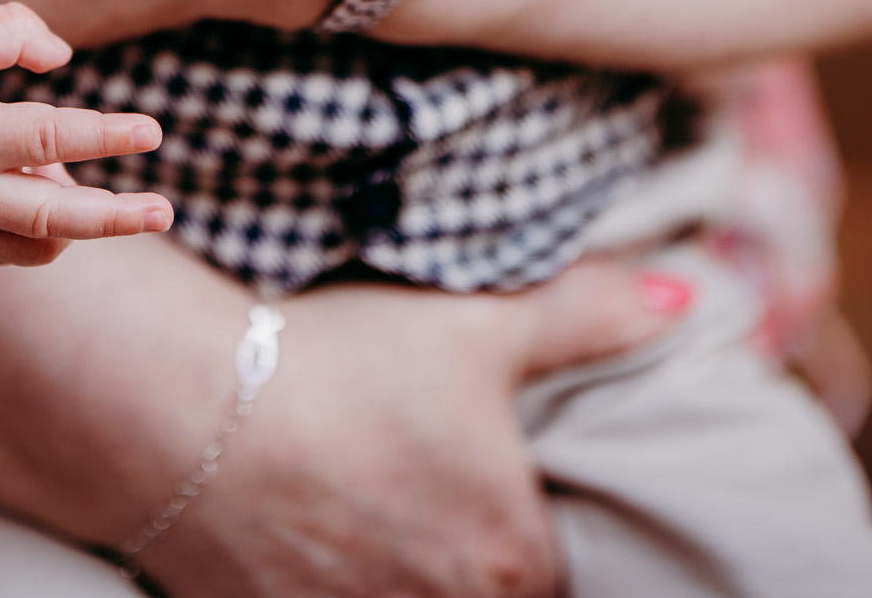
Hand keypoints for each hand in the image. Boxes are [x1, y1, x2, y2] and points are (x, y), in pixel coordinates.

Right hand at [0, 2, 171, 264]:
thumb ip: (14, 30)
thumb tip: (65, 60)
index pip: (50, 136)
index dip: (106, 134)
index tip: (153, 130)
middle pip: (52, 220)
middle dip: (115, 218)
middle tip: (165, 212)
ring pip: (36, 244)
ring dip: (69, 214)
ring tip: (61, 172)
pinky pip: (8, 251)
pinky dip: (35, 225)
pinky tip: (30, 185)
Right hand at [148, 259, 693, 597]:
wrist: (187, 408)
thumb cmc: (344, 362)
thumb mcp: (478, 325)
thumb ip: (588, 317)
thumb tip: (685, 303)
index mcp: (514, 559)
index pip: (551, 570)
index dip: (526, 526)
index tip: (486, 479)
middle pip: (482, 591)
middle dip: (457, 549)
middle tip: (415, 484)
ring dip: (392, 565)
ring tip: (359, 504)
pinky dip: (324, 576)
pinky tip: (300, 528)